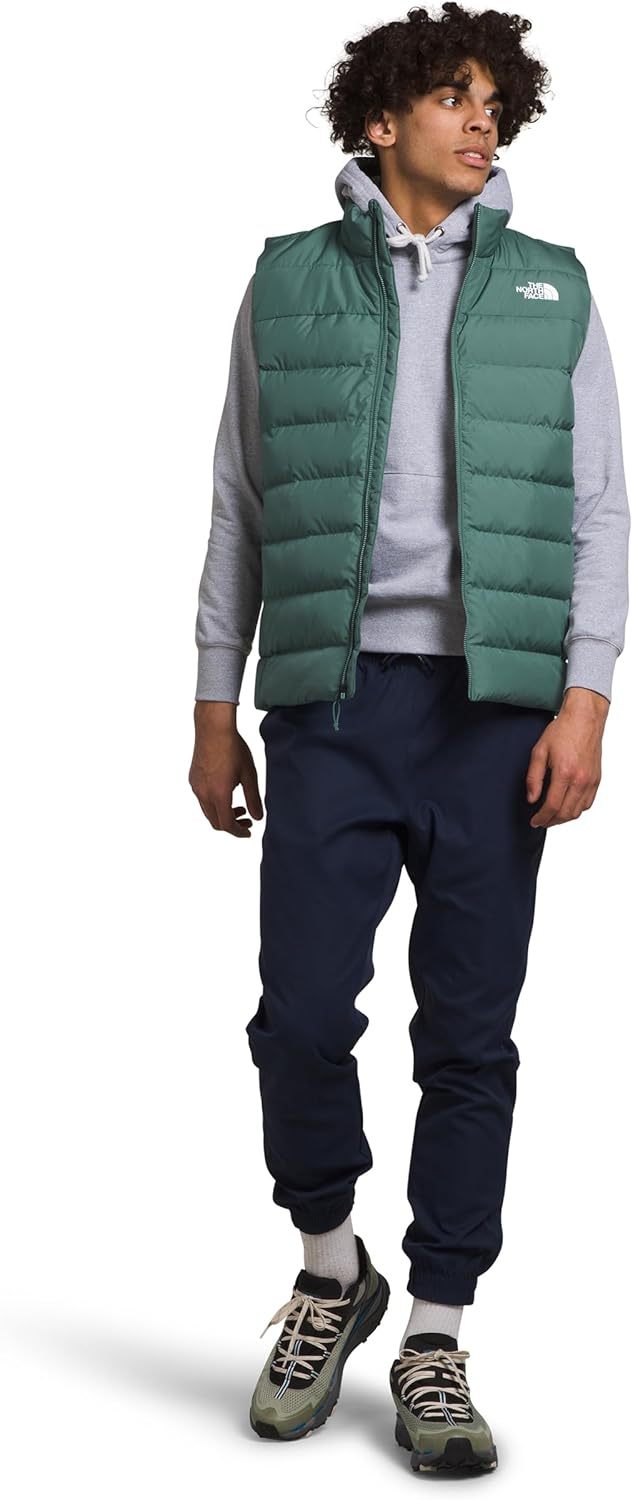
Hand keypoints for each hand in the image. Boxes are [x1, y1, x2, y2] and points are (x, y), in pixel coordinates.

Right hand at [189, 702, 263, 837]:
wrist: (213, 728)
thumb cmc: (233, 748)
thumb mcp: (249, 775)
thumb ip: (254, 799)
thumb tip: (258, 817)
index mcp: (218, 794)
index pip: (227, 825)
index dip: (239, 832)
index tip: (248, 831)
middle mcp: (203, 793)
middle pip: (216, 822)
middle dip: (231, 825)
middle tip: (246, 819)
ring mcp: (196, 786)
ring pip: (208, 811)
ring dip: (223, 813)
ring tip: (238, 804)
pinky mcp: (192, 779)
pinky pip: (202, 799)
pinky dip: (214, 803)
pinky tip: (226, 790)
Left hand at [525, 686, 608, 827]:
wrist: (584, 718)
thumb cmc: (562, 731)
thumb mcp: (539, 751)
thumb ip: (533, 777)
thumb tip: (532, 799)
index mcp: (565, 772)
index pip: (553, 806)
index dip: (542, 817)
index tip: (534, 821)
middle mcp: (581, 779)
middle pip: (567, 813)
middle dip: (552, 821)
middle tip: (541, 822)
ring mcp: (591, 780)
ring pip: (579, 811)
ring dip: (564, 818)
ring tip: (552, 817)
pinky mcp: (597, 779)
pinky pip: (588, 803)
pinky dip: (577, 809)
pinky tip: (567, 807)